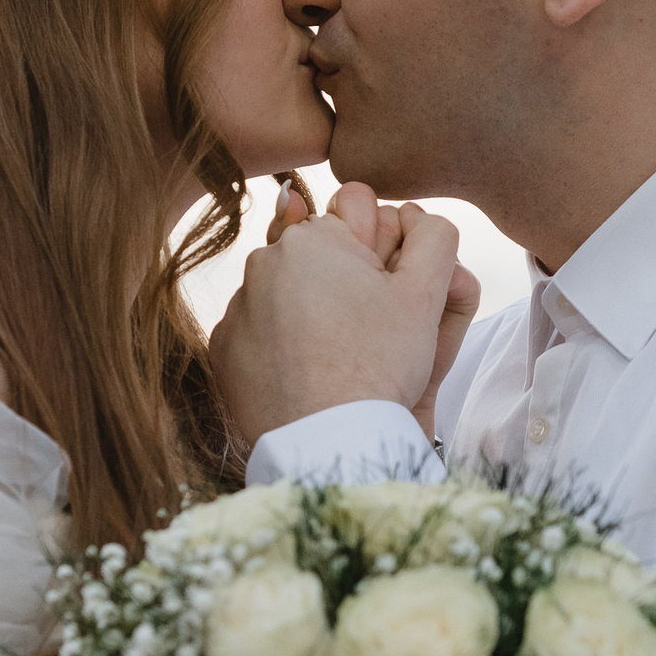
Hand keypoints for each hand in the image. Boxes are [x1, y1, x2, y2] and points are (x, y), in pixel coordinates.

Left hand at [212, 183, 462, 447]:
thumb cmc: (380, 364)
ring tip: (335, 357)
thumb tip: (417, 215)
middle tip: (364, 331)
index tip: (382, 297)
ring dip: (306, 314)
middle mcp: (265, 260)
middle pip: (316, 261)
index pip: (353, 224)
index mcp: (315, 237)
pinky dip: (276, 349)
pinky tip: (304, 374)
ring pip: (283, 296)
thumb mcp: (424, 294)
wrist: (329, 439)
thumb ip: (433, 237)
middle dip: (338, 283)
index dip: (376, 259)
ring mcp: (238, 304)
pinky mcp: (222, 346)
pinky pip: (256, 335)